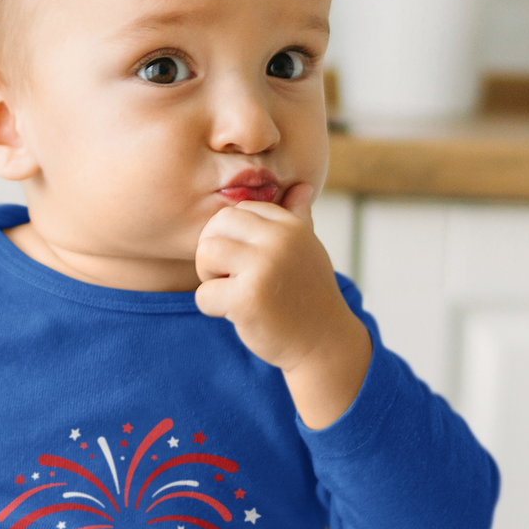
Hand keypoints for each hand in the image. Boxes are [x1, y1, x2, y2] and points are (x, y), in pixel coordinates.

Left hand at [195, 184, 370, 428]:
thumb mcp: (308, 249)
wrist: (324, 342)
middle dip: (213, 252)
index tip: (245, 260)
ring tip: (231, 290)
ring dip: (209, 277)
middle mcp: (279, 241)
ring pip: (205, 254)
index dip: (231, 237)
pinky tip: (236, 314)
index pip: (237, 211)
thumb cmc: (309, 293)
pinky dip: (212, 308)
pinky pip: (204, 294)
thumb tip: (301, 185)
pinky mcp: (247, 299)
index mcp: (290, 226)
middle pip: (215, 226)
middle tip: (229, 276)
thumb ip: (298, 217)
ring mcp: (264, 268)